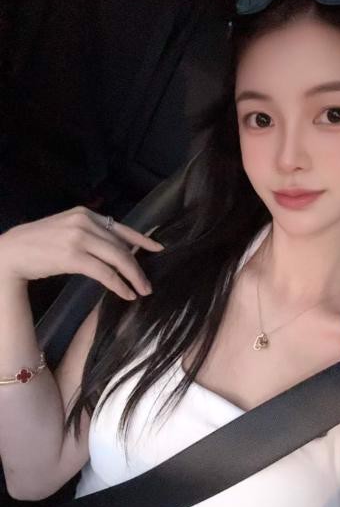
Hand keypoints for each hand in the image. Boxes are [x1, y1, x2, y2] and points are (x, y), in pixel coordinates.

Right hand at [0, 207, 163, 300]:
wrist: (12, 252)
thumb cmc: (38, 244)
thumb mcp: (67, 230)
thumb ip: (89, 234)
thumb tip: (115, 249)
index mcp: (85, 213)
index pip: (121, 227)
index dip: (142, 239)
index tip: (158, 248)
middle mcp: (84, 221)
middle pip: (122, 246)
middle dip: (139, 266)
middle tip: (149, 284)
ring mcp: (79, 237)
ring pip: (118, 258)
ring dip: (133, 277)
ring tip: (142, 291)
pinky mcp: (73, 256)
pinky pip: (105, 272)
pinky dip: (119, 285)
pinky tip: (126, 294)